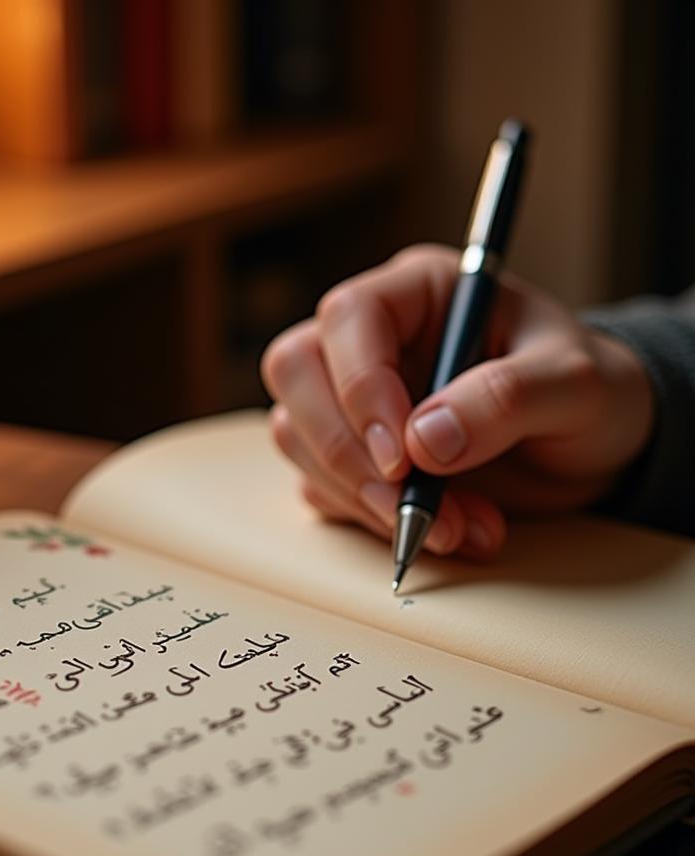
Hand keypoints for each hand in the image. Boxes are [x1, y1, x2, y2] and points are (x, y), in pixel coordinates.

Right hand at [261, 244, 654, 556]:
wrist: (592, 450)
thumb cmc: (589, 394)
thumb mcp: (577, 385)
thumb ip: (507, 399)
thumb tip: (424, 441)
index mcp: (420, 293)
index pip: (350, 316)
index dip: (360, 386)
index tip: (402, 457)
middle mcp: (373, 339)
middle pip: (296, 372)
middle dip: (343, 451)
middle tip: (407, 505)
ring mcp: (354, 398)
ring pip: (298, 436)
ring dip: (362, 498)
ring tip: (455, 528)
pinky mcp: (353, 453)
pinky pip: (322, 485)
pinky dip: (372, 521)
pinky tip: (447, 529)